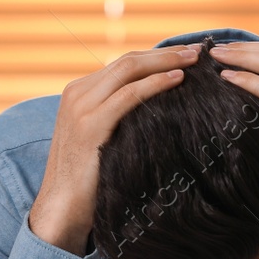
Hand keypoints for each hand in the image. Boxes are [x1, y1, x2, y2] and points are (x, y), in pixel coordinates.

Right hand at [29, 45, 200, 254]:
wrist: (61, 208)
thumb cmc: (89, 180)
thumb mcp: (102, 139)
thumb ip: (118, 118)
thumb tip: (157, 108)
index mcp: (78, 92)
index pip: (123, 65)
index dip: (156, 57)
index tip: (186, 55)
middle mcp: (77, 93)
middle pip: (128, 61)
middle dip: (165, 53)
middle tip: (197, 50)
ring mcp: (81, 107)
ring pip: (129, 70)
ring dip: (165, 61)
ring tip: (194, 60)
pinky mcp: (90, 125)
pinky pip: (128, 95)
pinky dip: (155, 83)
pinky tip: (177, 80)